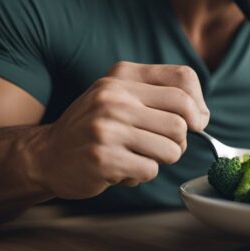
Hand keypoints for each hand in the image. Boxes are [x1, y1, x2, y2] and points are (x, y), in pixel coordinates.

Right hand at [32, 62, 209, 198]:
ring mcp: (107, 127)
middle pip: (183, 119)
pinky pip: (151, 170)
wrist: (47, 155)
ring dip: (162, 159)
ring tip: (139, 155)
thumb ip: (159, 95)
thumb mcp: (120, 95)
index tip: (195, 121)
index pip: (184, 79)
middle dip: (181, 139)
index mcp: (123, 75)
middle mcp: (114, 96)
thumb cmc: (96, 126)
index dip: (198, 105)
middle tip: (163, 145)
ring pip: (173, 148)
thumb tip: (202, 116)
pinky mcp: (103, 158)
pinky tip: (122, 168)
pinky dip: (142, 174)